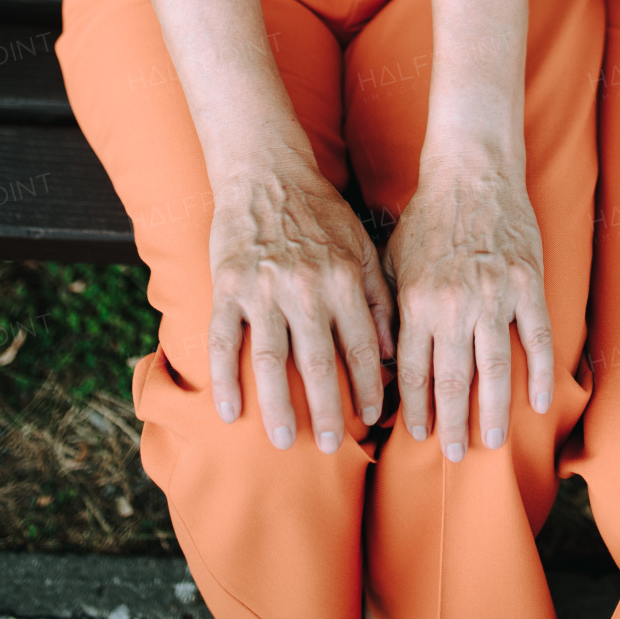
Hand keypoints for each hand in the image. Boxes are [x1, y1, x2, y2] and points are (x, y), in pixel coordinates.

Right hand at [207, 153, 395, 451]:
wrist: (267, 172)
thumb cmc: (320, 212)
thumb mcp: (363, 246)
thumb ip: (380, 298)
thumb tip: (394, 352)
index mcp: (345, 278)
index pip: (362, 346)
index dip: (369, 387)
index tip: (374, 419)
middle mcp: (307, 287)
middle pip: (319, 363)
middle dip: (328, 411)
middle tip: (329, 446)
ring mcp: (264, 288)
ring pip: (272, 360)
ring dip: (279, 406)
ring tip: (284, 440)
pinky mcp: (228, 286)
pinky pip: (225, 341)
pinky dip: (226, 379)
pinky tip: (230, 412)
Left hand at [386, 155, 552, 461]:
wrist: (472, 171)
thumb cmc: (428, 216)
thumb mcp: (393, 262)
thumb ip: (389, 312)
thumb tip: (384, 362)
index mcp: (417, 302)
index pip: (414, 374)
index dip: (415, 410)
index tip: (416, 435)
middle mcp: (455, 306)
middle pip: (453, 382)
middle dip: (452, 424)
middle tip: (455, 454)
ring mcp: (496, 297)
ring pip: (495, 370)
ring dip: (493, 412)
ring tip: (491, 440)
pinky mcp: (529, 284)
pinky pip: (537, 340)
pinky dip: (540, 374)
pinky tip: (540, 401)